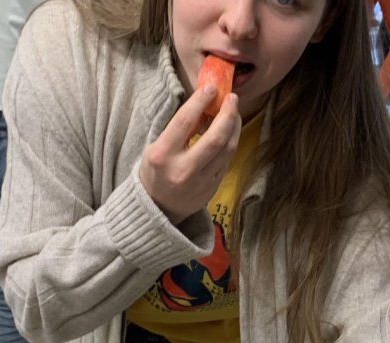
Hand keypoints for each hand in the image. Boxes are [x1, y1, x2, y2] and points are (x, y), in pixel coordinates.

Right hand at [139, 84, 240, 223]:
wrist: (159, 208)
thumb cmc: (156, 171)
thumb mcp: (156, 146)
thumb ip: (178, 129)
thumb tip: (203, 104)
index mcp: (162, 155)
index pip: (185, 122)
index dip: (200, 101)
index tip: (211, 87)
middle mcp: (183, 169)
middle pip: (214, 138)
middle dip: (227, 114)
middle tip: (232, 98)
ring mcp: (200, 181)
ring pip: (226, 149)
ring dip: (234, 126)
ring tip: (234, 110)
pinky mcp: (213, 187)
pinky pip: (227, 159)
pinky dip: (232, 140)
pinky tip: (231, 129)